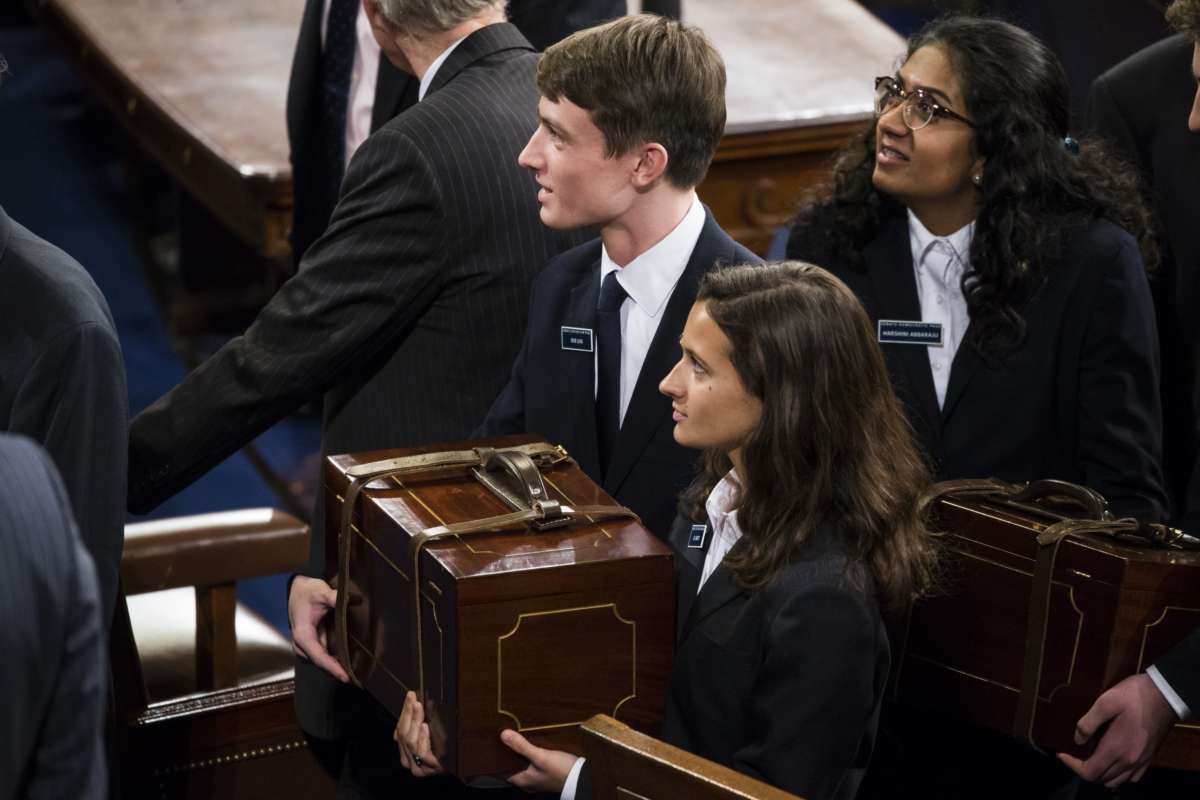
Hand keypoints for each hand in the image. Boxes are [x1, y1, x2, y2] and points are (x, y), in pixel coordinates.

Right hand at [287, 575, 349, 681]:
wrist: (297, 588)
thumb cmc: (308, 591)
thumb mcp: (321, 592)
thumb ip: (335, 598)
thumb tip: (354, 600)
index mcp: (303, 635)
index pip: (319, 656)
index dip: (332, 668)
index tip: (346, 677)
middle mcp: (302, 644)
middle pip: (320, 662)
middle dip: (336, 671)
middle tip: (356, 679)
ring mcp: (305, 645)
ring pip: (321, 661)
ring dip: (335, 666)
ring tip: (353, 673)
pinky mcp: (311, 643)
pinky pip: (323, 655)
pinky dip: (333, 659)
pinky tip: (347, 661)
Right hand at [396, 691, 443, 776]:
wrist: (462, 766)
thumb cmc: (445, 749)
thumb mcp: (431, 733)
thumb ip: (422, 722)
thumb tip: (418, 701)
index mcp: (406, 751)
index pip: (400, 729)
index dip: (405, 712)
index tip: (410, 696)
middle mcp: (409, 760)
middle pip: (403, 735)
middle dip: (408, 714)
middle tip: (414, 700)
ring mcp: (418, 767)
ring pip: (411, 742)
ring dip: (415, 723)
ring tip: (418, 709)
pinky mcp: (430, 768)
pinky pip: (422, 753)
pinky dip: (423, 738)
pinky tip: (425, 728)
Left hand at [501, 729, 577, 793]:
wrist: (582, 778)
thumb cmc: (561, 770)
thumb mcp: (541, 756)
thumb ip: (522, 746)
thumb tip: (503, 735)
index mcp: (522, 780)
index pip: (501, 771)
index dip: (496, 759)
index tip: (491, 745)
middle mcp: (527, 781)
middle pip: (511, 766)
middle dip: (507, 753)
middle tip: (501, 736)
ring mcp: (536, 778)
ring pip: (521, 764)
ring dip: (518, 753)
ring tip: (513, 737)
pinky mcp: (545, 773)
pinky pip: (530, 763)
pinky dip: (527, 754)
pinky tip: (529, 744)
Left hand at [1057, 673, 1178, 788]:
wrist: (1165, 695)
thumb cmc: (1134, 696)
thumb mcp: (1105, 702)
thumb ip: (1088, 723)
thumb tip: (1077, 740)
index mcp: (1116, 749)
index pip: (1090, 772)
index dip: (1072, 765)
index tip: (1062, 753)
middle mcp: (1129, 761)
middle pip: (1102, 779)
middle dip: (1084, 770)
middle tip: (1074, 754)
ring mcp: (1142, 761)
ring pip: (1117, 781)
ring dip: (1101, 775)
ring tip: (1090, 758)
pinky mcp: (1149, 757)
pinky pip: (1132, 777)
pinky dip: (1118, 775)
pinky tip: (1112, 761)